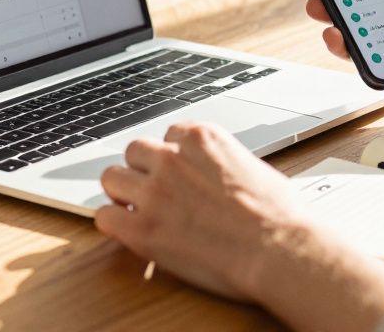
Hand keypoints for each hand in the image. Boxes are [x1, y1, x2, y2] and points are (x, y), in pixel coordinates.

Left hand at [96, 123, 383, 330]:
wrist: (278, 249)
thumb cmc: (278, 214)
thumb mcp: (253, 166)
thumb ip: (221, 163)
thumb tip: (215, 173)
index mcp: (202, 138)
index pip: (168, 135)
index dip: (172, 157)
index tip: (177, 173)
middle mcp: (173, 158)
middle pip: (134, 151)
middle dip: (143, 170)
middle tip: (154, 190)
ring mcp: (155, 192)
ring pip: (111, 177)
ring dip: (123, 191)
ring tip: (137, 209)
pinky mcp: (143, 229)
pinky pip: (105, 217)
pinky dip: (114, 223)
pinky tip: (129, 230)